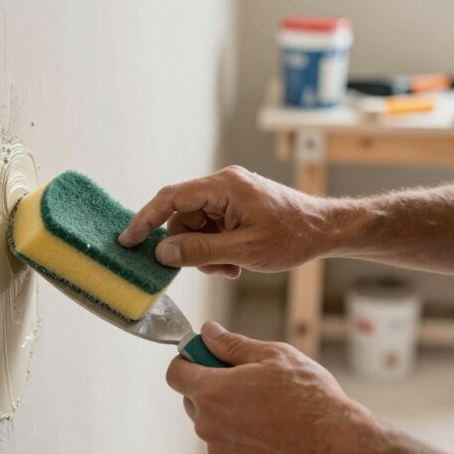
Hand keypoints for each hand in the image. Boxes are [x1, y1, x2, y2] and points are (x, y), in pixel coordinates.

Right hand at [118, 166, 331, 276]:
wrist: (325, 230)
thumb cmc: (293, 235)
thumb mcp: (243, 250)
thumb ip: (200, 251)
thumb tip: (163, 252)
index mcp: (224, 186)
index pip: (171, 198)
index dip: (146, 219)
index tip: (128, 240)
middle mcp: (223, 185)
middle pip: (182, 217)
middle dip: (190, 247)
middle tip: (211, 268)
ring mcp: (229, 196)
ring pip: (195, 227)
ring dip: (206, 253)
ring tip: (230, 267)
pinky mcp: (236, 207)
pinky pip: (211, 229)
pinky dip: (217, 249)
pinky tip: (235, 262)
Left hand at [167, 322, 377, 453]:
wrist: (335, 443)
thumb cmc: (307, 395)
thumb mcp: (271, 356)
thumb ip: (231, 343)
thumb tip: (207, 331)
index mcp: (211, 392)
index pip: (175, 373)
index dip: (188, 360)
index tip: (206, 357)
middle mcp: (208, 425)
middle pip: (193, 399)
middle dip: (211, 386)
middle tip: (247, 380)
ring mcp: (220, 451)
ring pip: (212, 424)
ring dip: (227, 413)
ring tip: (265, 407)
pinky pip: (227, 446)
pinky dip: (240, 437)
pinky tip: (270, 430)